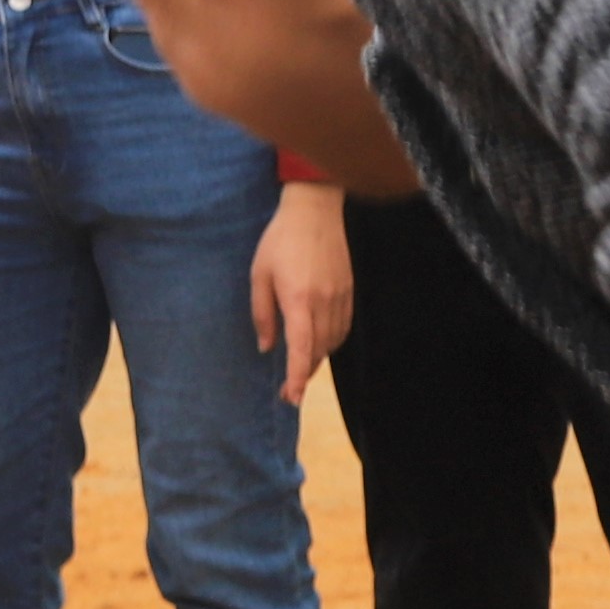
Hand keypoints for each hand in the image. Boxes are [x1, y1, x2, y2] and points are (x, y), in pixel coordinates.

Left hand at [250, 181, 352, 401]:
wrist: (314, 211)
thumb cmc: (279, 241)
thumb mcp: (259, 275)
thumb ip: (262, 313)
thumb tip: (266, 346)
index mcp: (298, 300)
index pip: (300, 348)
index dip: (297, 377)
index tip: (291, 397)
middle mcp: (324, 302)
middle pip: (318, 350)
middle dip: (304, 373)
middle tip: (289, 390)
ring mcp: (341, 297)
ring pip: (332, 341)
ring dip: (316, 358)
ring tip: (301, 368)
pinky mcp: (349, 291)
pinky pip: (343, 327)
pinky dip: (331, 342)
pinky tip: (319, 344)